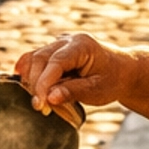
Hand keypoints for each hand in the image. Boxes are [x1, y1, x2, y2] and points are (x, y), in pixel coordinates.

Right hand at [14, 30, 130, 114]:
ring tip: (38, 101)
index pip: (55, 62)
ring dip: (30, 80)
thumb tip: (49, 98)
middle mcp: (67, 40)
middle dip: (35, 84)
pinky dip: (29, 73)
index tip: (40, 104)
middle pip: (40, 58)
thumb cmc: (112, 80)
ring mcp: (59, 44)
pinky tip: (27, 87)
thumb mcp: (97, 91)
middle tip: (40, 107)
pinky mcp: (53, 52)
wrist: (121, 71)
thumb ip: (73, 92)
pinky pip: (34, 59)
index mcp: (82, 45)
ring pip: (33, 57)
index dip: (43, 83)